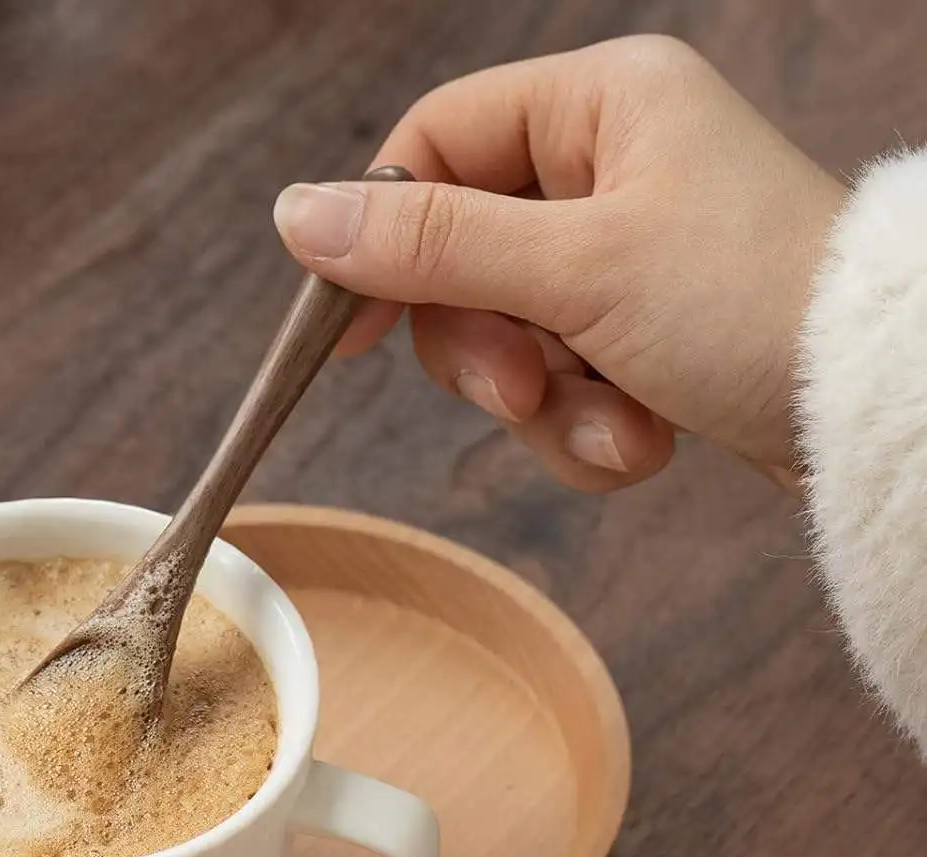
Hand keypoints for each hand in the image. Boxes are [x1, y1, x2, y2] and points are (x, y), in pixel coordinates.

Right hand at [272, 36, 846, 491]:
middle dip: (488, 352)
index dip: (377, 238)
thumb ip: (427, 245)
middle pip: (459, 260)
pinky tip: (647, 441)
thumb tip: (296, 215)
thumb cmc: (748, 302)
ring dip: (546, 406)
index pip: (433, 148)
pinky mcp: (642, 329)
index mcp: (597, 105)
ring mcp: (626, 252)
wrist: (872, 408)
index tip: (345, 333)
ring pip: (507, 337)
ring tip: (617, 426)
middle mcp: (608, 166)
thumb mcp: (572, 268)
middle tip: (523, 392)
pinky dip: (588, 427)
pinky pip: (559, 382)